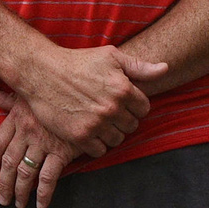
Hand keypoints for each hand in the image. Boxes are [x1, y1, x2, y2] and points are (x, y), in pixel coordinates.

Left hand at [0, 99, 73, 207]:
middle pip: (9, 162)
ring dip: (20, 191)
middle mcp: (27, 132)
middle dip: (4, 184)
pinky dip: (43, 193)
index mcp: (17, 117)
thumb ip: (7, 97)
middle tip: (2, 199)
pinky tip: (40, 204)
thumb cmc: (55, 92)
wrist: (85, 95)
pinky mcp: (61, 151)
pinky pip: (48, 177)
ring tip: (18, 204)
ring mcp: (43, 143)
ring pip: (25, 172)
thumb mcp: (29, 91)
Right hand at [4, 45, 167, 156]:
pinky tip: (89, 131)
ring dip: (110, 133)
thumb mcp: (111, 56)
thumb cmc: (78, 61)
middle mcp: (112, 108)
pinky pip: (99, 151)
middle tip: (108, 112)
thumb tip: (165, 68)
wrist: (42, 72)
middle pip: (132, 126)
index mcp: (123, 89)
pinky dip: (96, 144)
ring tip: (98, 121)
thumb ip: (140, 66)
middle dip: (123, 119)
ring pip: (117, 140)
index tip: (122, 102)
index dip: (134, 106)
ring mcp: (96, 124)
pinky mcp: (79, 136)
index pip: (144, 109)